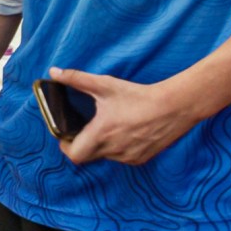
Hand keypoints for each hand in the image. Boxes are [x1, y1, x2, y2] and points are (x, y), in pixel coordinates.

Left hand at [50, 67, 196, 165]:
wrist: (175, 106)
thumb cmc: (138, 96)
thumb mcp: (105, 85)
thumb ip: (77, 79)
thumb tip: (54, 72)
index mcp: (101, 134)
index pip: (73, 154)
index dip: (65, 145)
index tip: (65, 134)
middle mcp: (113, 150)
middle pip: (87, 156)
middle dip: (81, 144)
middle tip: (82, 129)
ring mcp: (128, 157)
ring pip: (105, 156)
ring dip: (100, 146)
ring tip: (107, 127)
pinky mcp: (141, 159)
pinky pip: (121, 158)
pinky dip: (117, 148)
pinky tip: (124, 132)